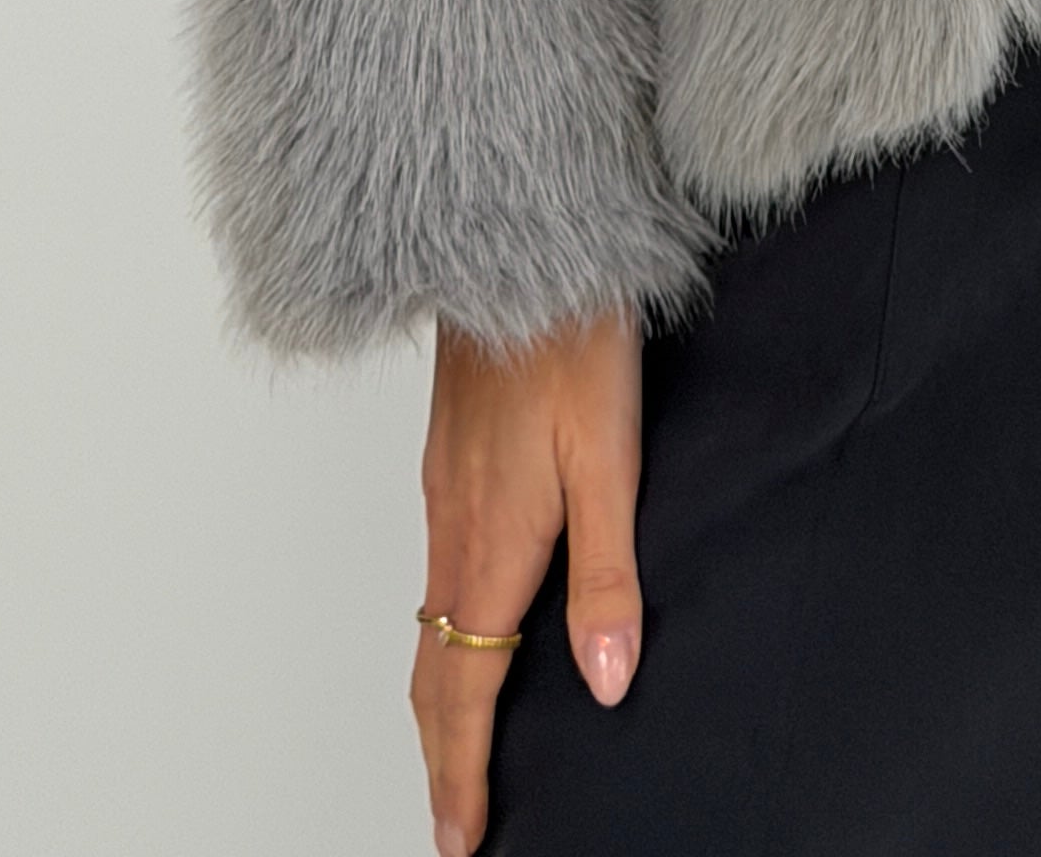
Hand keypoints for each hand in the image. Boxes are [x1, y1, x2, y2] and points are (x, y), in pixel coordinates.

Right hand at [412, 309, 642, 854]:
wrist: (522, 243)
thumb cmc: (574, 337)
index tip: (463, 840)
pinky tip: (472, 619)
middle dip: (441, 754)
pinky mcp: (451, 453)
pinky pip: (434, 568)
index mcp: (493, 543)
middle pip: (434, 669)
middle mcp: (455, 524)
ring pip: (429, 618)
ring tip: (460, 744)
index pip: (465, 690)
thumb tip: (607, 685)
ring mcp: (446, 486)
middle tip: (453, 818)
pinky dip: (442, 628)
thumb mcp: (612, 459)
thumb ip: (608, 576)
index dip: (463, 773)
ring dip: (439, 694)